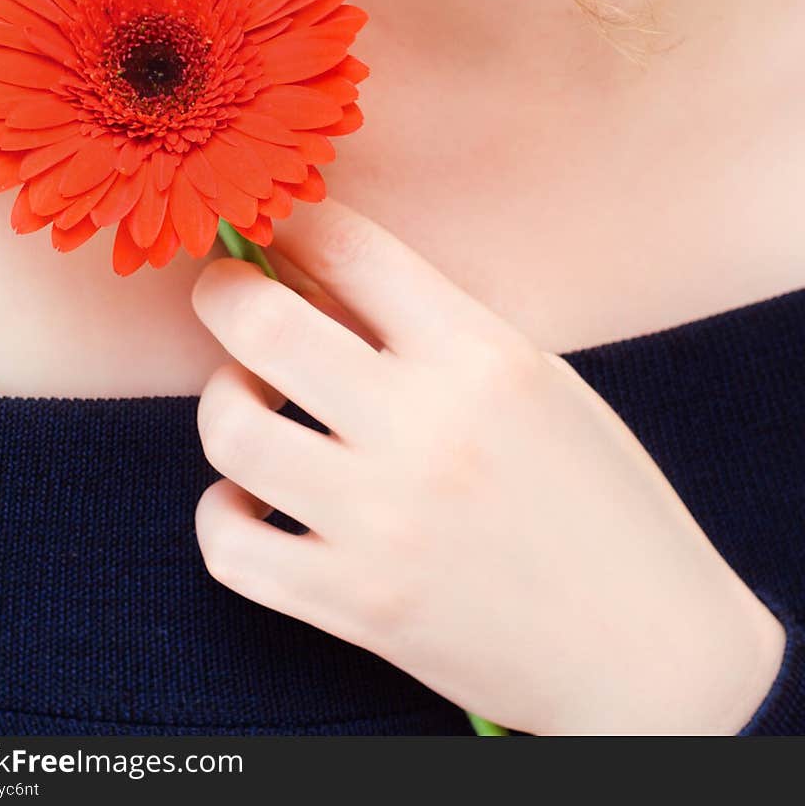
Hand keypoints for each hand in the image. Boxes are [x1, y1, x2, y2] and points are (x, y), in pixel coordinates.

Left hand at [190, 196, 785, 734]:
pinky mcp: (357, 606)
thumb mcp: (535, 381)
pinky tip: (252, 498)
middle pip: (261, 323)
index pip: (348, 247)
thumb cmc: (596, 498)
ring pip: (230, 429)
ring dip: (225, 401)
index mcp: (482, 355)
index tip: (273, 226)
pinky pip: (229, 545)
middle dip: (223, 291)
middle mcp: (426, 428)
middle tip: (227, 294)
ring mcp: (385, 522)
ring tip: (252, 403)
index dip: (291, 220)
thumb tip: (314, 271)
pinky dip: (223, 511)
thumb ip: (434, 325)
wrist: (646, 649)